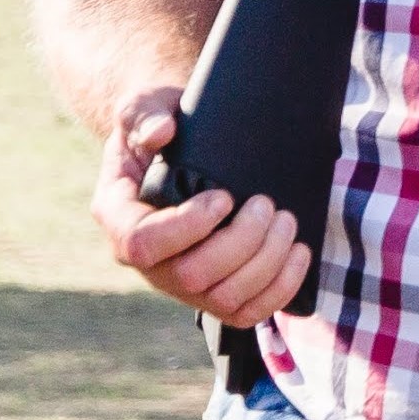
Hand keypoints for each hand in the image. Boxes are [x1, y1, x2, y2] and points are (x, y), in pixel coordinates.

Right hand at [94, 90, 309, 325]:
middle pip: (189, 277)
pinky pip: (247, 313)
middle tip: (268, 204)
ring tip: (287, 220)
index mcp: (120, 217)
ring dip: (267, 263)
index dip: (187, 227)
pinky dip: (280, 289)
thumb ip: (145, 114)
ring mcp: (181, 281)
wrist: (186, 143)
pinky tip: (299, 253)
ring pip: (222, 299)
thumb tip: (161, 133)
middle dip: (241, 243)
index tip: (224, 196)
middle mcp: (147, 260)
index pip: (140, 244)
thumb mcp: (146, 106)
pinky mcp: (218, 291)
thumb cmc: (164, 124)